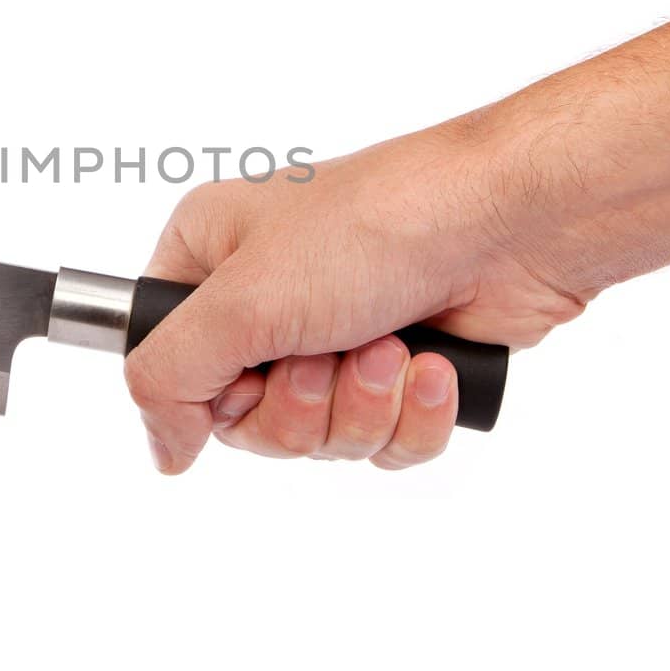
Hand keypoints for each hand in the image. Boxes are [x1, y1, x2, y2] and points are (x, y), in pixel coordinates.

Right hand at [125, 127, 587, 473]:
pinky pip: (383, 441)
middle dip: (303, 404)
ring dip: (362, 406)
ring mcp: (336, 333)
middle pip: (248, 419)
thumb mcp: (241, 300)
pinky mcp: (400, 368)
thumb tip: (161, 447)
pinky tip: (433, 365)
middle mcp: (268, 296)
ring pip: (320, 437)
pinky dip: (411, 415)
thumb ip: (167, 376)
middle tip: (329, 354)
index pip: (169, 364)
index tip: (248, 370)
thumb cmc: (373, 227)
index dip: (209, 390)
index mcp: (212, 257)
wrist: (508, 222)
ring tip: (392, 346)